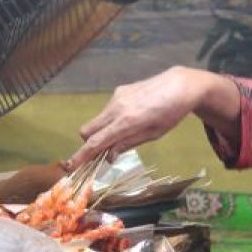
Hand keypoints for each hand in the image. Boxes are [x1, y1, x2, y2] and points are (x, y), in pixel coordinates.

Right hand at [67, 66, 238, 168]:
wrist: (180, 85)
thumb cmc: (171, 114)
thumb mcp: (153, 135)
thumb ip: (128, 144)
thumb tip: (108, 156)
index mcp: (126, 122)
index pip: (96, 142)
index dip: (82, 156)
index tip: (71, 166)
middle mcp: (116, 108)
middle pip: (87, 130)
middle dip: (89, 143)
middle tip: (102, 152)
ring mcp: (116, 97)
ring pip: (97, 120)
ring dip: (102, 131)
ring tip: (125, 133)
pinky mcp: (119, 90)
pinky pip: (108, 110)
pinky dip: (111, 119)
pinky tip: (132, 116)